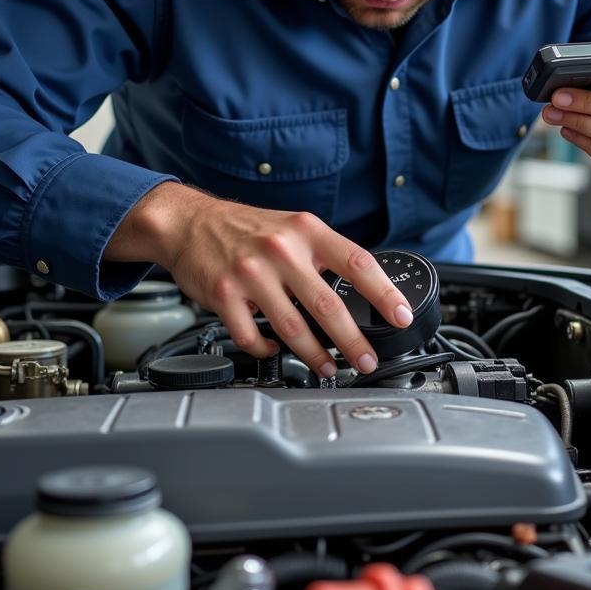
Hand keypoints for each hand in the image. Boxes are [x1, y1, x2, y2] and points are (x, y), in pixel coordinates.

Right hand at [106, 183, 413, 376]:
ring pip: (292, 327)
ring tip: (329, 367)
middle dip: (353, 340)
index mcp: (305, 230)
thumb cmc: (246, 228)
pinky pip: (251, 335)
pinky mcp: (224, 294)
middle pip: (327, 303)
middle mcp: (281, 249)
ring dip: (315, 355)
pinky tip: (273, 351)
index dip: (384, 292)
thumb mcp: (292, 226)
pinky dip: (266, 350)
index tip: (401, 316)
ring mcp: (251, 272)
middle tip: (367, 359)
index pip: (357, 261)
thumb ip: (322, 254)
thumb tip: (363, 289)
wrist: (189, 221)